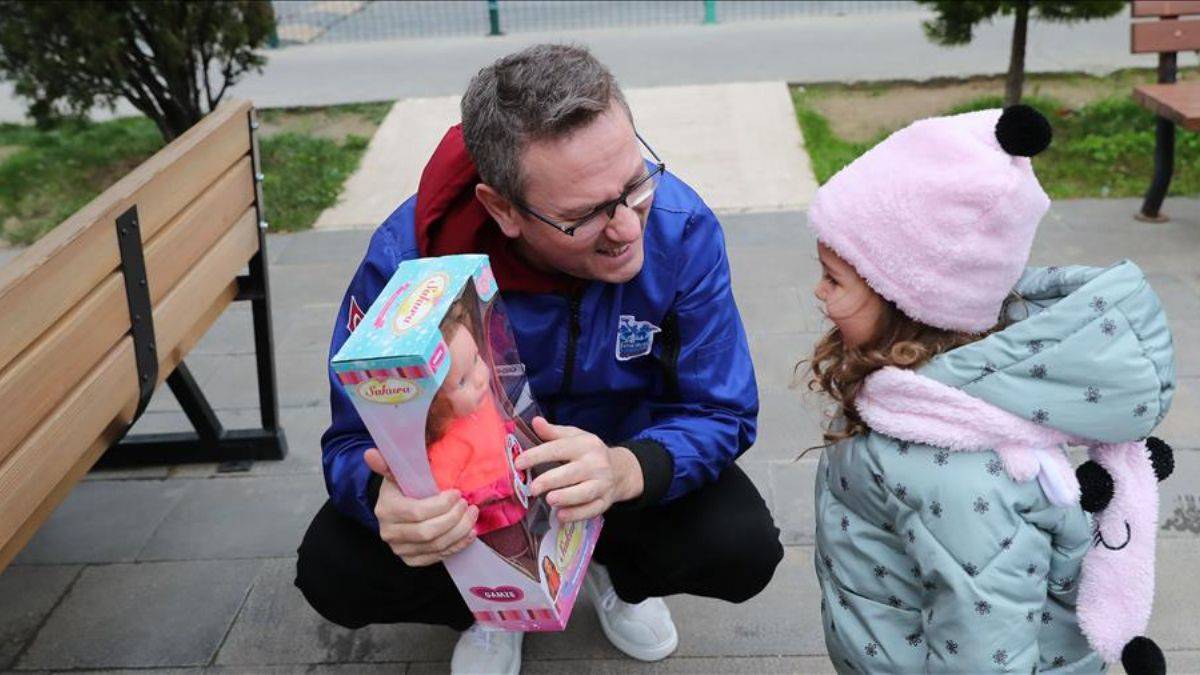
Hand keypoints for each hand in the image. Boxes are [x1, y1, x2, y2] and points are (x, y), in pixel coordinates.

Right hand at [364, 447, 478, 566]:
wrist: (395, 510)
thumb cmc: (401, 488)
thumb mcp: (396, 473)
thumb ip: (387, 463)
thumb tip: (370, 453)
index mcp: (386, 509)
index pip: (417, 512)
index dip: (441, 505)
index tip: (457, 493)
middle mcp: (390, 532)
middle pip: (428, 532)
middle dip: (454, 519)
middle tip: (468, 505)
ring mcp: (399, 549)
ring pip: (435, 546)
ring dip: (460, 532)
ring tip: (472, 516)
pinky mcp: (411, 560)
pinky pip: (437, 557)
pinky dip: (456, 546)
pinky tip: (468, 533)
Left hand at [514, 417, 643, 522]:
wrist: (621, 470)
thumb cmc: (590, 453)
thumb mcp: (575, 437)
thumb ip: (553, 433)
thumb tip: (535, 422)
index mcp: (585, 445)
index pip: (559, 448)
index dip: (538, 455)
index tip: (519, 463)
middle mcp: (596, 464)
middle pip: (573, 473)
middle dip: (551, 480)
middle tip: (532, 488)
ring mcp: (602, 484)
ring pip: (585, 492)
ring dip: (567, 497)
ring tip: (549, 500)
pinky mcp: (605, 502)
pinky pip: (592, 510)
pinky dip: (577, 514)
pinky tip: (561, 516)